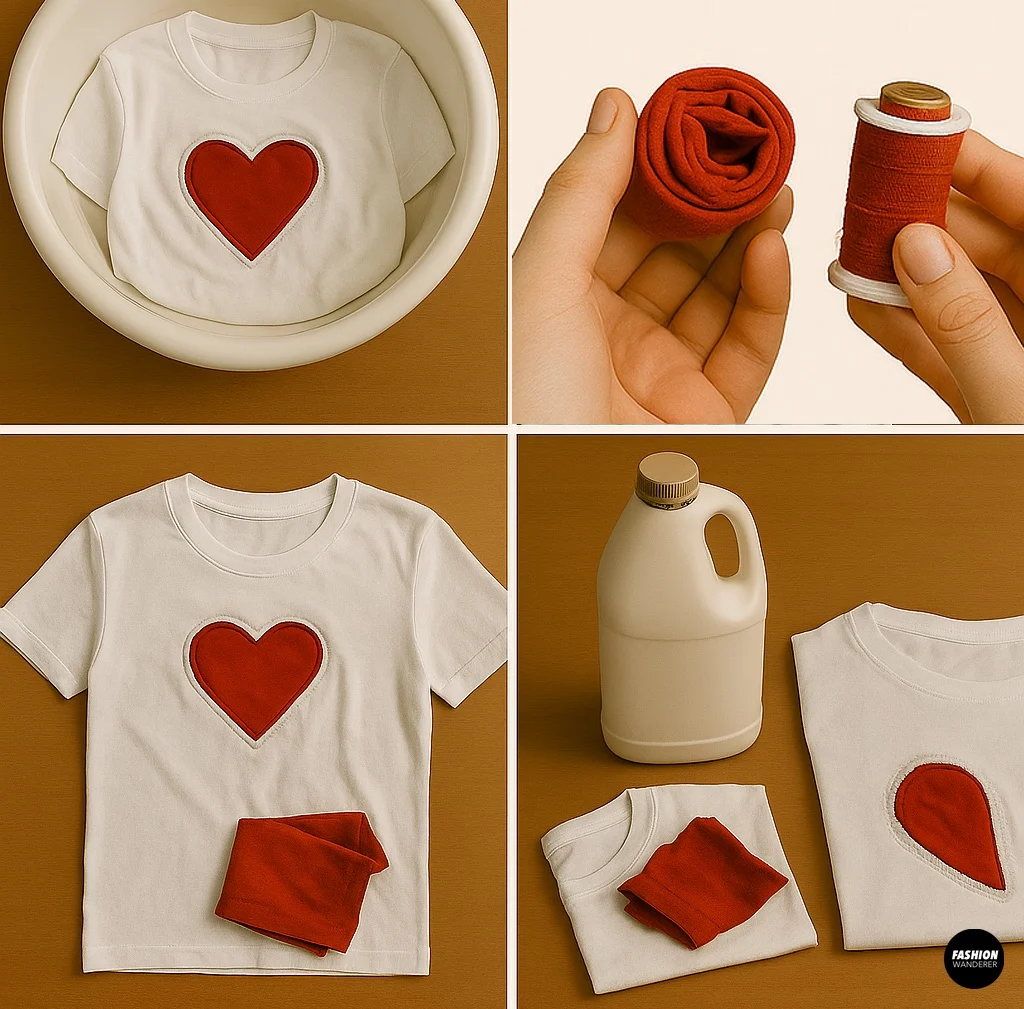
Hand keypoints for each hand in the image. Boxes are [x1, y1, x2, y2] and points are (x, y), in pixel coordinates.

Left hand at [512, 88, 791, 422]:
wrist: (552, 484)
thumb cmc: (524, 401)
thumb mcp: (539, 280)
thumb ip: (581, 192)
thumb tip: (614, 110)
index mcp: (563, 300)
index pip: (622, 221)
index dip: (659, 174)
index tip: (694, 130)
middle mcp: (614, 333)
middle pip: (680, 253)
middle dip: (716, 203)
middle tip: (749, 157)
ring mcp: (662, 370)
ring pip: (722, 292)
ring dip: (751, 239)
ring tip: (774, 190)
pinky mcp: (705, 409)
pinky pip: (748, 344)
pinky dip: (767, 297)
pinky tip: (768, 250)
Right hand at [848, 130, 1023, 423]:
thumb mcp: (1014, 393)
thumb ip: (965, 322)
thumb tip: (918, 252)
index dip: (978, 166)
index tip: (925, 136)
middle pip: (988, 246)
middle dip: (923, 224)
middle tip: (870, 201)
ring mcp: (1019, 353)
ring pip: (958, 296)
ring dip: (902, 278)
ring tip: (855, 253)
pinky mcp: (989, 393)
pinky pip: (945, 348)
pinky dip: (903, 330)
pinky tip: (865, 306)